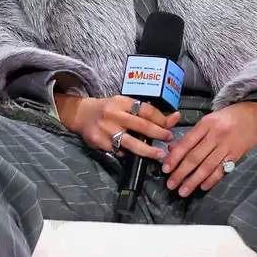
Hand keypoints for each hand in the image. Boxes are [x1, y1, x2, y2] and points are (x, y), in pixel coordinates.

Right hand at [57, 94, 179, 160]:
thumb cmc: (109, 109)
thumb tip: (174, 118)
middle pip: (141, 125)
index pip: (146, 110)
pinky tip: (134, 155)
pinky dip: (127, 154)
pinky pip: (118, 151)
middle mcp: (114, 114)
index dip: (160, 118)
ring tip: (160, 155)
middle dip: (158, 133)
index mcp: (122, 102)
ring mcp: (106, 129)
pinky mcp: (100, 142)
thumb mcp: (125, 105)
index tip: (170, 125)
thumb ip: (146, 112)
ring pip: (131, 142)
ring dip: (148, 150)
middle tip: (169, 139)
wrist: (82, 114)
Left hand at [162, 101, 256, 196]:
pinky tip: (203, 187)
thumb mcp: (208, 120)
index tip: (165, 169)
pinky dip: (212, 180)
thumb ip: (191, 135)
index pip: (186, 143)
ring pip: (207, 166)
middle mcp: (215, 135)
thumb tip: (173, 148)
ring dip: (194, 181)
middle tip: (171, 185)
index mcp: (206, 124)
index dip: (175, 157)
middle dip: (181, 173)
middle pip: (195, 157)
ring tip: (183, 191)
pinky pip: (222, 170)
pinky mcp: (237, 155)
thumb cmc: (228, 117)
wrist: (255, 115)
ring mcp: (227, 146)